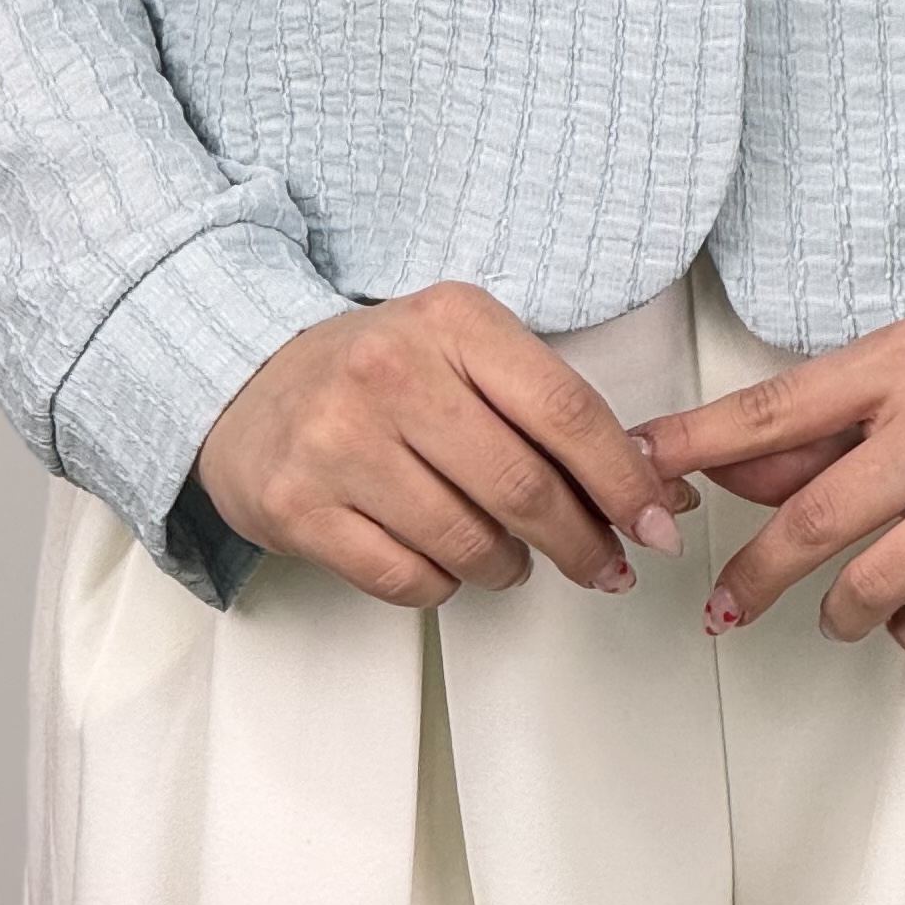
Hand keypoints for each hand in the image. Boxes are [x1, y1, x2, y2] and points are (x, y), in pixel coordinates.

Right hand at [193, 281, 696, 607]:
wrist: (245, 380)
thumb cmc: (375, 368)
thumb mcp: (461, 347)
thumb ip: (544, 403)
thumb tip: (646, 480)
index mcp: (451, 320)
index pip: (564, 408)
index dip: (623, 477)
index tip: (659, 520)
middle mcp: (391, 373)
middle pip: (522, 486)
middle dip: (583, 541)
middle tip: (607, 563)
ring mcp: (338, 444)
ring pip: (469, 542)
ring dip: (512, 565)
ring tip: (515, 557)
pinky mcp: (298, 509)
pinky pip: (409, 579)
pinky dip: (445, 583)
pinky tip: (446, 560)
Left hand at [636, 317, 904, 654]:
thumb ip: (823, 429)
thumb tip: (712, 465)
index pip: (775, 409)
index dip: (695, 444)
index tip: (638, 468)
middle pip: (811, 518)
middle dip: (752, 574)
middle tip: (725, 605)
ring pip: (867, 584)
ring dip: (838, 611)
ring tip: (844, 607)